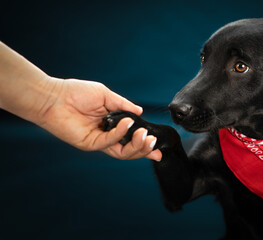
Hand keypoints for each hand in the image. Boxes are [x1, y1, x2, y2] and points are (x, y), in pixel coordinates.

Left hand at [39, 78, 161, 160]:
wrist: (54, 96)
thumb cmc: (76, 93)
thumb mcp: (106, 96)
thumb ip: (124, 105)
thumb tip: (141, 112)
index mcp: (112, 125)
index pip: (132, 139)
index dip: (145, 145)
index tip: (158, 147)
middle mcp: (107, 136)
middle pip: (130, 150)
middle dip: (144, 148)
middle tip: (152, 141)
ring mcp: (99, 141)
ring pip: (122, 153)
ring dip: (136, 146)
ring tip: (144, 135)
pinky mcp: (90, 143)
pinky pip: (109, 142)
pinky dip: (120, 133)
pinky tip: (127, 124)